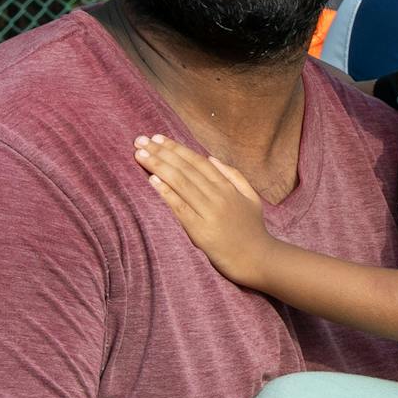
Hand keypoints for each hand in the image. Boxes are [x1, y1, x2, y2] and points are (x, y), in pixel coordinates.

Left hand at [136, 135, 276, 284]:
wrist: (257, 259)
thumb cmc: (252, 230)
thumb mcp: (250, 197)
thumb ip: (234, 176)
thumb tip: (212, 159)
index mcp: (228, 187)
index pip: (197, 161)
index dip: (176, 148)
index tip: (158, 138)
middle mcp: (218, 196)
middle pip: (185, 169)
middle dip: (161, 152)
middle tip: (140, 140)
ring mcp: (209, 212)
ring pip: (181, 183)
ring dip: (158, 166)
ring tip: (140, 154)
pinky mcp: (200, 230)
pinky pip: (180, 207)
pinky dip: (166, 192)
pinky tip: (152, 180)